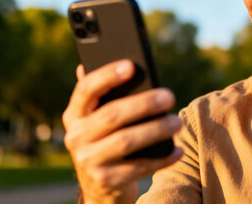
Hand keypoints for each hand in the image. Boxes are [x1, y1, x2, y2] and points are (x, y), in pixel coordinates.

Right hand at [62, 60, 183, 203]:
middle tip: (169, 96)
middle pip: (111, 115)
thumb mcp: (96, 119)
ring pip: (125, 142)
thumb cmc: (105, 140)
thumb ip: (100, 94)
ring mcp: (89, 161)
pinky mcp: (106, 181)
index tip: (131, 65)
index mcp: (74, 115)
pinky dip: (161, 158)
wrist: (100, 187)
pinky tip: (177, 150)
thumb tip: (88, 62)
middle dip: (143, 104)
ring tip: (177, 122)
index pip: (86, 89)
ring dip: (155, 130)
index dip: (107, 75)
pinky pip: (139, 167)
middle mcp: (76, 137)